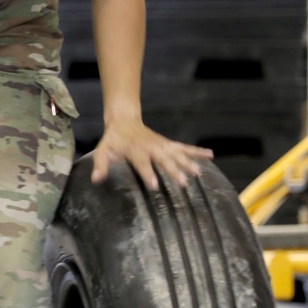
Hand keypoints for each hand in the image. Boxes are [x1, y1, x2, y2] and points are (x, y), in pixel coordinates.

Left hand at [89, 119, 212, 189]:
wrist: (124, 121)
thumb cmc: (113, 140)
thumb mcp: (103, 151)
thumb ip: (101, 164)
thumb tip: (96, 179)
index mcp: (135, 150)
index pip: (142, 163)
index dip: (148, 174)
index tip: (154, 186)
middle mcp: (151, 147)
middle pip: (164, 160)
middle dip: (173, 171)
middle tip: (182, 183)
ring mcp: (162, 145)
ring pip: (177, 153)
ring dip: (188, 162)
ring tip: (198, 173)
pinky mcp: (168, 144)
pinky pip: (185, 147)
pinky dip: (197, 151)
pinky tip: (210, 156)